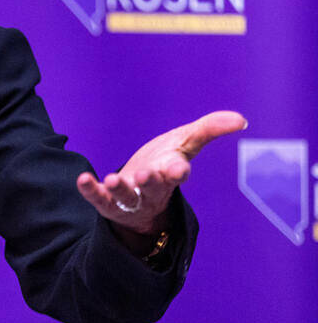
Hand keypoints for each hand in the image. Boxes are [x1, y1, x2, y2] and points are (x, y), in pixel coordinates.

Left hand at [76, 111, 247, 242]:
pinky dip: (90, 191)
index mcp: (171, 173)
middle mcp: (152, 189)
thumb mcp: (185, 142)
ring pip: (127, 196)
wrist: (139, 189)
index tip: (179, 170)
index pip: (177, 173)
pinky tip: (82, 180)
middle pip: (153, 188)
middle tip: (145, 176)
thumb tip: (240, 119)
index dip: (177, 172)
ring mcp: (131, 198)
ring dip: (120, 188)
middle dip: (150, 182)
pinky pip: (99, 199)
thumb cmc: (164, 162)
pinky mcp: (108, 203)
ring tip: (112, 179)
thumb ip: (209, 129)